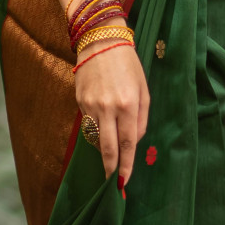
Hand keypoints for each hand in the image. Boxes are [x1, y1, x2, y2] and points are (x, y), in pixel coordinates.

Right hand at [74, 42, 149, 186]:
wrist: (101, 41)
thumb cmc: (128, 65)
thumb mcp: (144, 89)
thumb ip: (141, 118)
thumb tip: (134, 141)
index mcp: (128, 105)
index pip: (128, 144)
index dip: (126, 165)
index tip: (123, 182)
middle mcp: (108, 108)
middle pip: (108, 148)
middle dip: (110, 168)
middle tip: (112, 184)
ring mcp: (91, 105)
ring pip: (95, 138)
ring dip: (103, 150)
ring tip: (110, 156)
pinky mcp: (80, 101)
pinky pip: (89, 124)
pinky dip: (96, 130)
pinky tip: (102, 127)